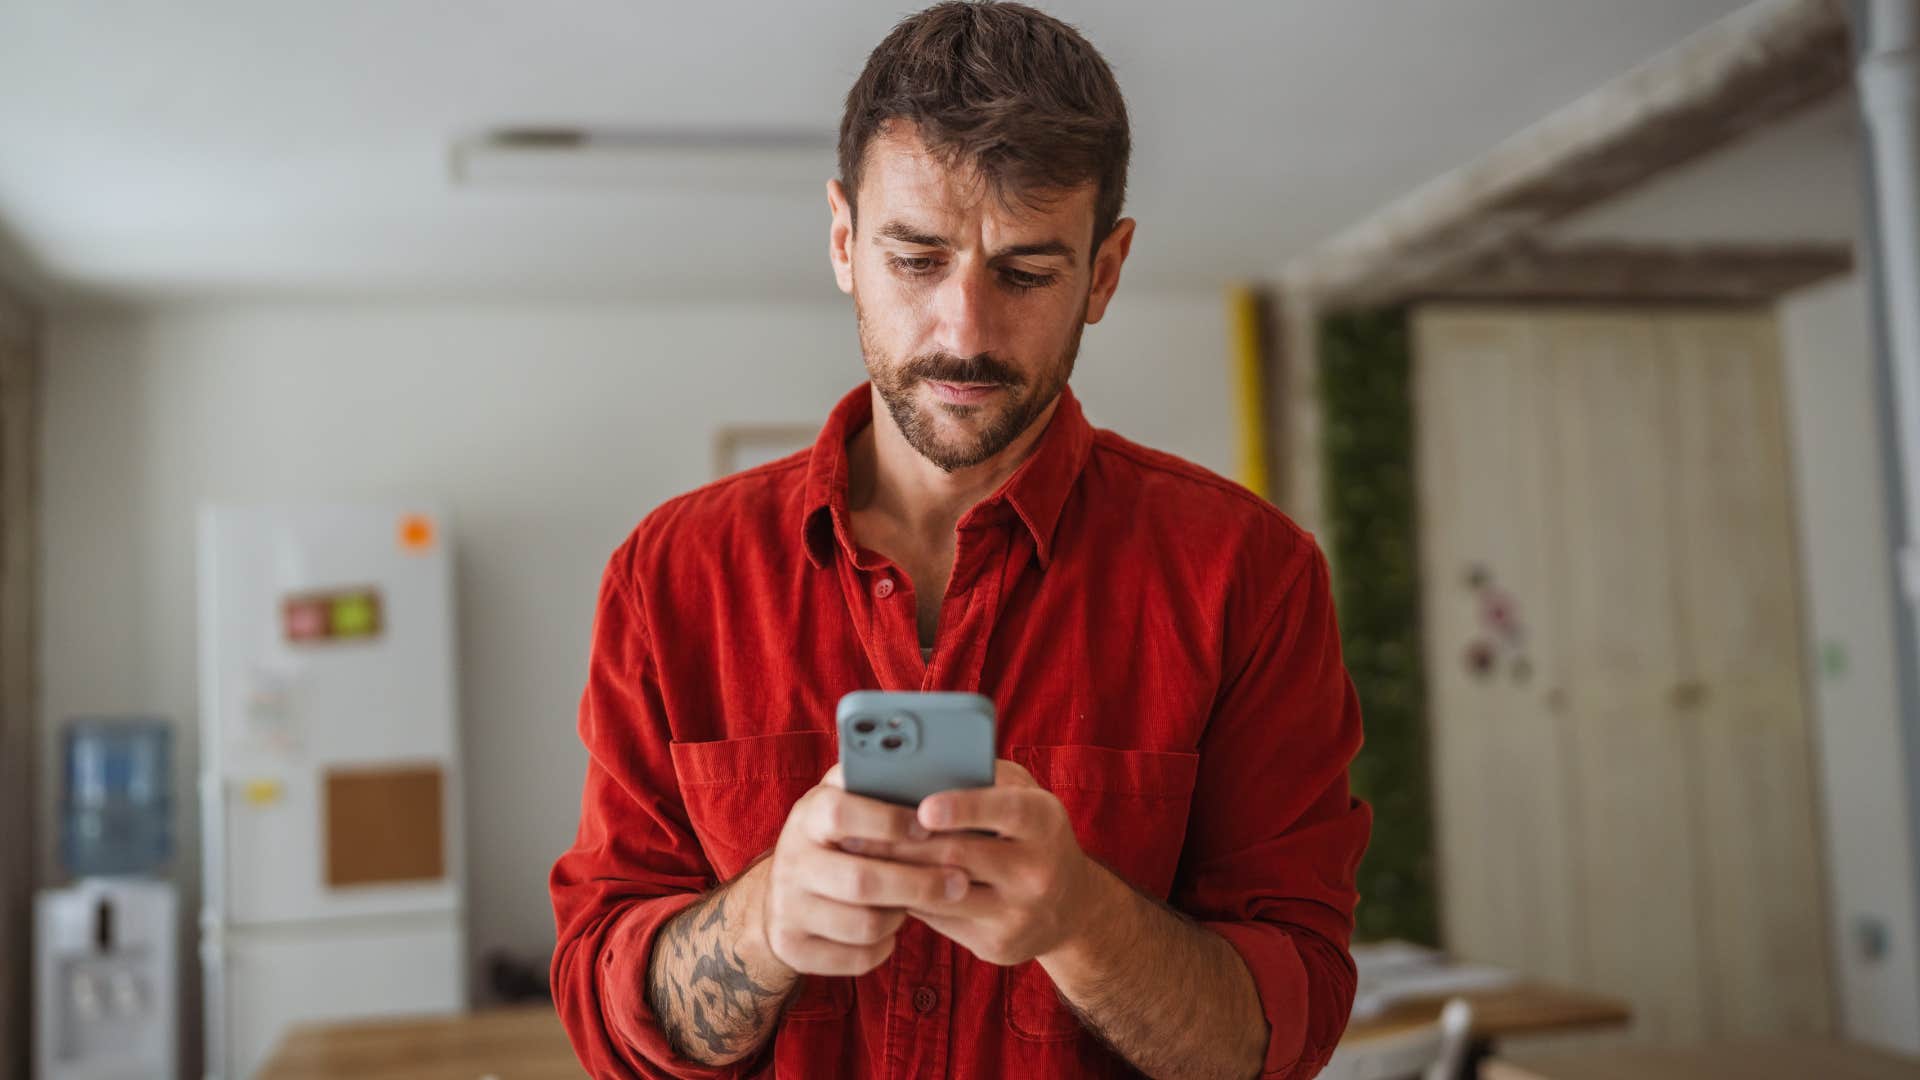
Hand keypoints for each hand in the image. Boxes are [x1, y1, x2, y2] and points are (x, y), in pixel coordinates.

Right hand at [756, 763, 973, 977]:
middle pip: (860, 880)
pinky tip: (891, 928)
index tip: (927, 825)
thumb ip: (878, 782)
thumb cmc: (838, 837)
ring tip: (917, 903)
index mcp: (807, 816)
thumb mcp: (846, 800)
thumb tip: (934, 765)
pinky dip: (884, 946)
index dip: (887, 820)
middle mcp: (791, 861)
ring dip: (901, 916)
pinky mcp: (793, 948)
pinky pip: (857, 958)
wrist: (783, 893)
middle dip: (919, 883)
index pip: (840, 813)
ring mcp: (787, 908)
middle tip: (961, 882)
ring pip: (864, 925)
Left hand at [848, 759, 1105, 966]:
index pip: (1006, 811)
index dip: (963, 808)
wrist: (1072, 907)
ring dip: (896, 875)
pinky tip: (885, 885)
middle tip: (854, 832)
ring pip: (943, 893)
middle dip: (903, 844)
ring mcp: (1019, 914)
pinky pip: (941, 921)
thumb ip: (985, 777)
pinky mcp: (998, 946)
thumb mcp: (1025, 796)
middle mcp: (1038, 871)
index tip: (923, 807)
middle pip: (959, 857)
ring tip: (858, 858)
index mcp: (1045, 822)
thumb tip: (922, 765)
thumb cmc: (1031, 834)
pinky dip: (910, 901)